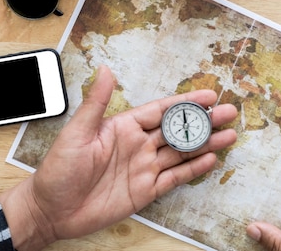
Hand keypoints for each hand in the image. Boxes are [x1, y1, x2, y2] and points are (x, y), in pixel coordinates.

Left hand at [0, 65, 237, 250]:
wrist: (50, 210)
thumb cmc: (58, 169)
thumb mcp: (77, 132)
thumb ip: (96, 102)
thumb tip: (105, 70)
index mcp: (124, 126)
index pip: (162, 110)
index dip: (186, 102)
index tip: (209, 95)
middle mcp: (138, 144)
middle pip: (178, 130)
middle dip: (204, 121)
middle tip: (229, 113)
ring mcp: (143, 168)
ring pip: (181, 153)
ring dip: (205, 144)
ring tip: (229, 136)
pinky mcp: (144, 191)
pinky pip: (174, 179)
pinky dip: (192, 170)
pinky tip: (209, 160)